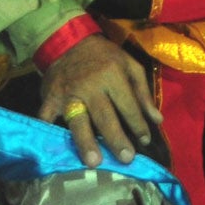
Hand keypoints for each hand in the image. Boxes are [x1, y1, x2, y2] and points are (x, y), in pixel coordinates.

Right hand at [39, 34, 160, 166]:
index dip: (138, 124)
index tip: (145, 141)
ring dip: (86, 142)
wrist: (69, 42)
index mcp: (113, 75)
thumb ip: (143, 92)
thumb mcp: (130, 65)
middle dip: (116, 139)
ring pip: (78, 121)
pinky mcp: (50, 98)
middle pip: (105, 117)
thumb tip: (157, 119)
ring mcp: (68, 94)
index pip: (128, 105)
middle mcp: (91, 86)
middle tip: (125, 159)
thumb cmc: (105, 56)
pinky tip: (53, 149)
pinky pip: (47, 117)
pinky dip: (48, 132)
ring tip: (94, 162)